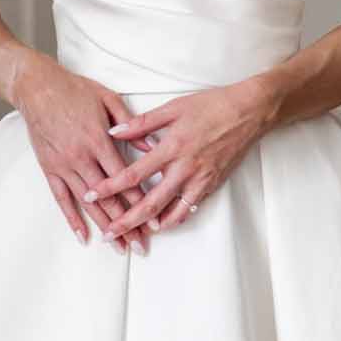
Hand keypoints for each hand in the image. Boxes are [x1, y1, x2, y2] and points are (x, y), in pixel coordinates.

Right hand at [13, 57, 154, 254]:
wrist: (37, 87)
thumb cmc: (75, 90)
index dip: (140, 202)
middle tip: (140, 245)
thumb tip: (152, 147)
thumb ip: (132, 124)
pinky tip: (83, 237)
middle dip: (127, 223)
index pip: (125, 179)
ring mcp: (64, 165)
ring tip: (118, 247)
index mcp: (99, 140)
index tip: (153, 220)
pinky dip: (72, 219)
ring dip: (105, 227)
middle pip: (109, 198)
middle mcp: (81, 158)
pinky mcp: (50, 168)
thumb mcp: (109, 99)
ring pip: (88, 204)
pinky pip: (62, 199)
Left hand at [88, 77, 274, 238]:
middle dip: (126, 220)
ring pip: (170, 212)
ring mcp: (199, 180)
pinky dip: (173, 219)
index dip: (110, 186)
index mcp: (171, 147)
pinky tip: (160, 225)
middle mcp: (184, 168)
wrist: (249, 112)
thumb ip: (142, 123)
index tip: (91, 194)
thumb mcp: (174, 107)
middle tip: (109, 233)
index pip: (134, 174)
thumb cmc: (211, 105)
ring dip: (149, 227)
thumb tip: (113, 132)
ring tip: (131, 235)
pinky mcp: (211, 185)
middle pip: (149, 203)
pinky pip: (189, 209)